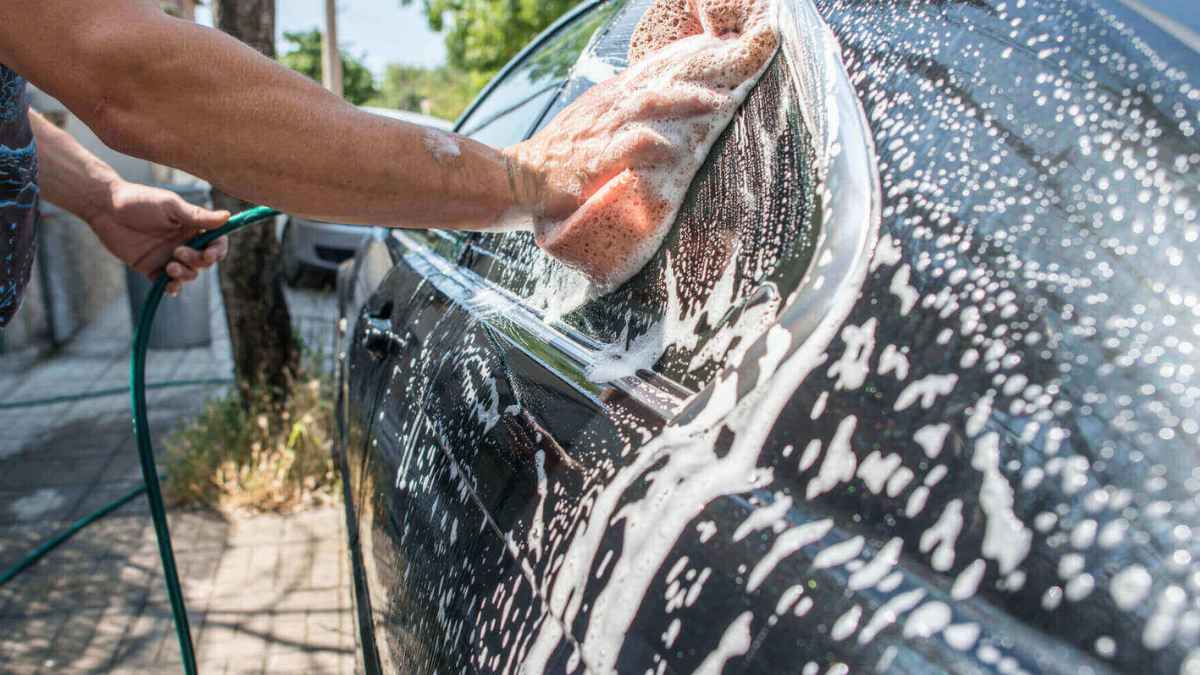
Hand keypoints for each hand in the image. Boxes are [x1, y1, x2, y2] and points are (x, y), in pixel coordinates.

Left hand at [89, 181, 230, 295]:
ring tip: (169, 267)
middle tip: (178, 251)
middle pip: (204, 262)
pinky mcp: (152, 268)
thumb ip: (198, 216)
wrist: (105, 208)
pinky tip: (168, 286)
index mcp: (192, 227)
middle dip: (197, 261)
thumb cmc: (139, 201)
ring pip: (189, 274)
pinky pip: (168, 284)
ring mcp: (168, 257)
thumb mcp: (171, 206)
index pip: (216, 243)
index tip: (210, 253)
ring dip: (184, 274)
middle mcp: (184, 243)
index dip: (218, 251)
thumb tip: (228, 217)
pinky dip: (172, 288)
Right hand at [510, 0, 776, 286]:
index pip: (663, 68)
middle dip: (704, 71)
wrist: (520, 178)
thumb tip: (668, 111)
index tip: (736, 51)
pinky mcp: (593, 161)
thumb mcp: (598, 124)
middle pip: (664, 78)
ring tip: (719, 103)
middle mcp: (612, 106)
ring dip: (685, 101)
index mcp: (616, 96)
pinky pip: (627, 147)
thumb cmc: (562, 157)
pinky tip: (673, 148)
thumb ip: (631, 115)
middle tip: (744, 65)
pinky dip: (652, 144)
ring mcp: (602, 131)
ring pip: (650, 104)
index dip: (699, 59)